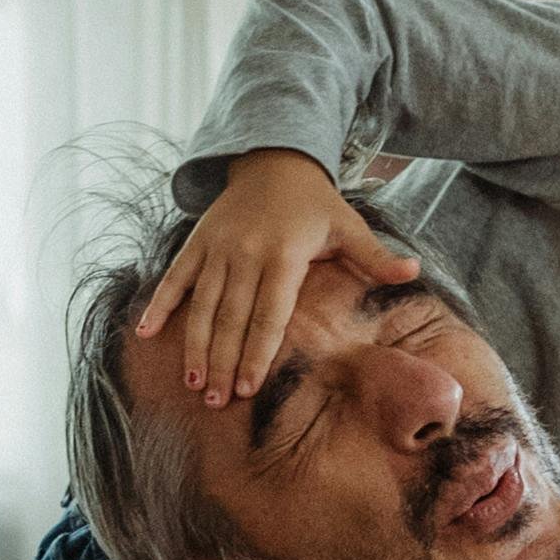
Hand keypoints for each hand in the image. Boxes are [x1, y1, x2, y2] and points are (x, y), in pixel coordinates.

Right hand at [136, 149, 419, 408]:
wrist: (273, 158)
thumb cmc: (315, 202)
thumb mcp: (349, 224)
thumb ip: (375, 257)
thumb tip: (414, 272)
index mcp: (283, 256)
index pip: (269, 315)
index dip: (257, 352)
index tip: (248, 387)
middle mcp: (245, 254)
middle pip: (232, 318)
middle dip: (223, 362)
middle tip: (216, 401)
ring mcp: (217, 249)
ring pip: (202, 305)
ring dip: (194, 346)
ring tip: (192, 384)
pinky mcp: (197, 243)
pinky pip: (174, 278)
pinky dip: (159, 305)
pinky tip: (145, 335)